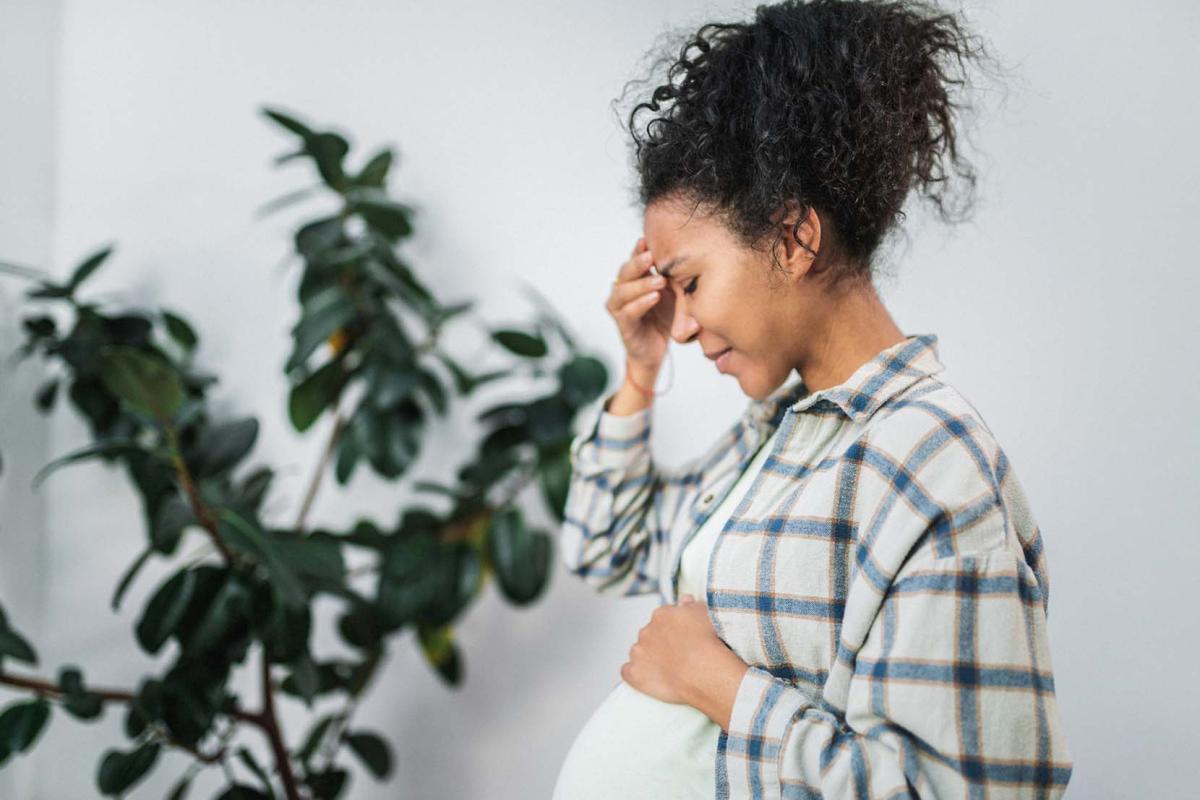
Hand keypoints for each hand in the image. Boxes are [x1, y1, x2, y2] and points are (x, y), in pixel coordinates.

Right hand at [605, 237, 674, 373]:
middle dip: (637, 263)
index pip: (634, 260)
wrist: (656, 350)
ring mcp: (620, 308)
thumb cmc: (665, 318)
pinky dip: (641, 304)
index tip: (647, 239)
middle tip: (651, 256)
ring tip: (659, 281)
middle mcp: (623, 290)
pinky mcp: (623, 325)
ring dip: (641, 284)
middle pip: (625, 271)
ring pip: (623, 291)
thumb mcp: (674, 295)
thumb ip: (676, 280)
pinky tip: (654, 298)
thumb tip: (695, 260)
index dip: (639, 249)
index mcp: (635, 279)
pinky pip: (629, 312)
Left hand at [621, 594, 741, 715]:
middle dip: (659, 643)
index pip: (662, 619)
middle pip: (649, 635)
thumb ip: (692, 605)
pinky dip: (635, 674)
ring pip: (638, 652)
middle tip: (677, 655)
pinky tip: (648, 678)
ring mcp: (638, 652)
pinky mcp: (635, 673)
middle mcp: (646, 631)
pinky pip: (627, 671)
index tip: (682, 639)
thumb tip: (684, 600)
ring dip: (647, 658)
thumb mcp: (707, 614)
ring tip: (666, 669)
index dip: (672, 630)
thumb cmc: (709, 643)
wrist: (705, 671)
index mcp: (662, 615)